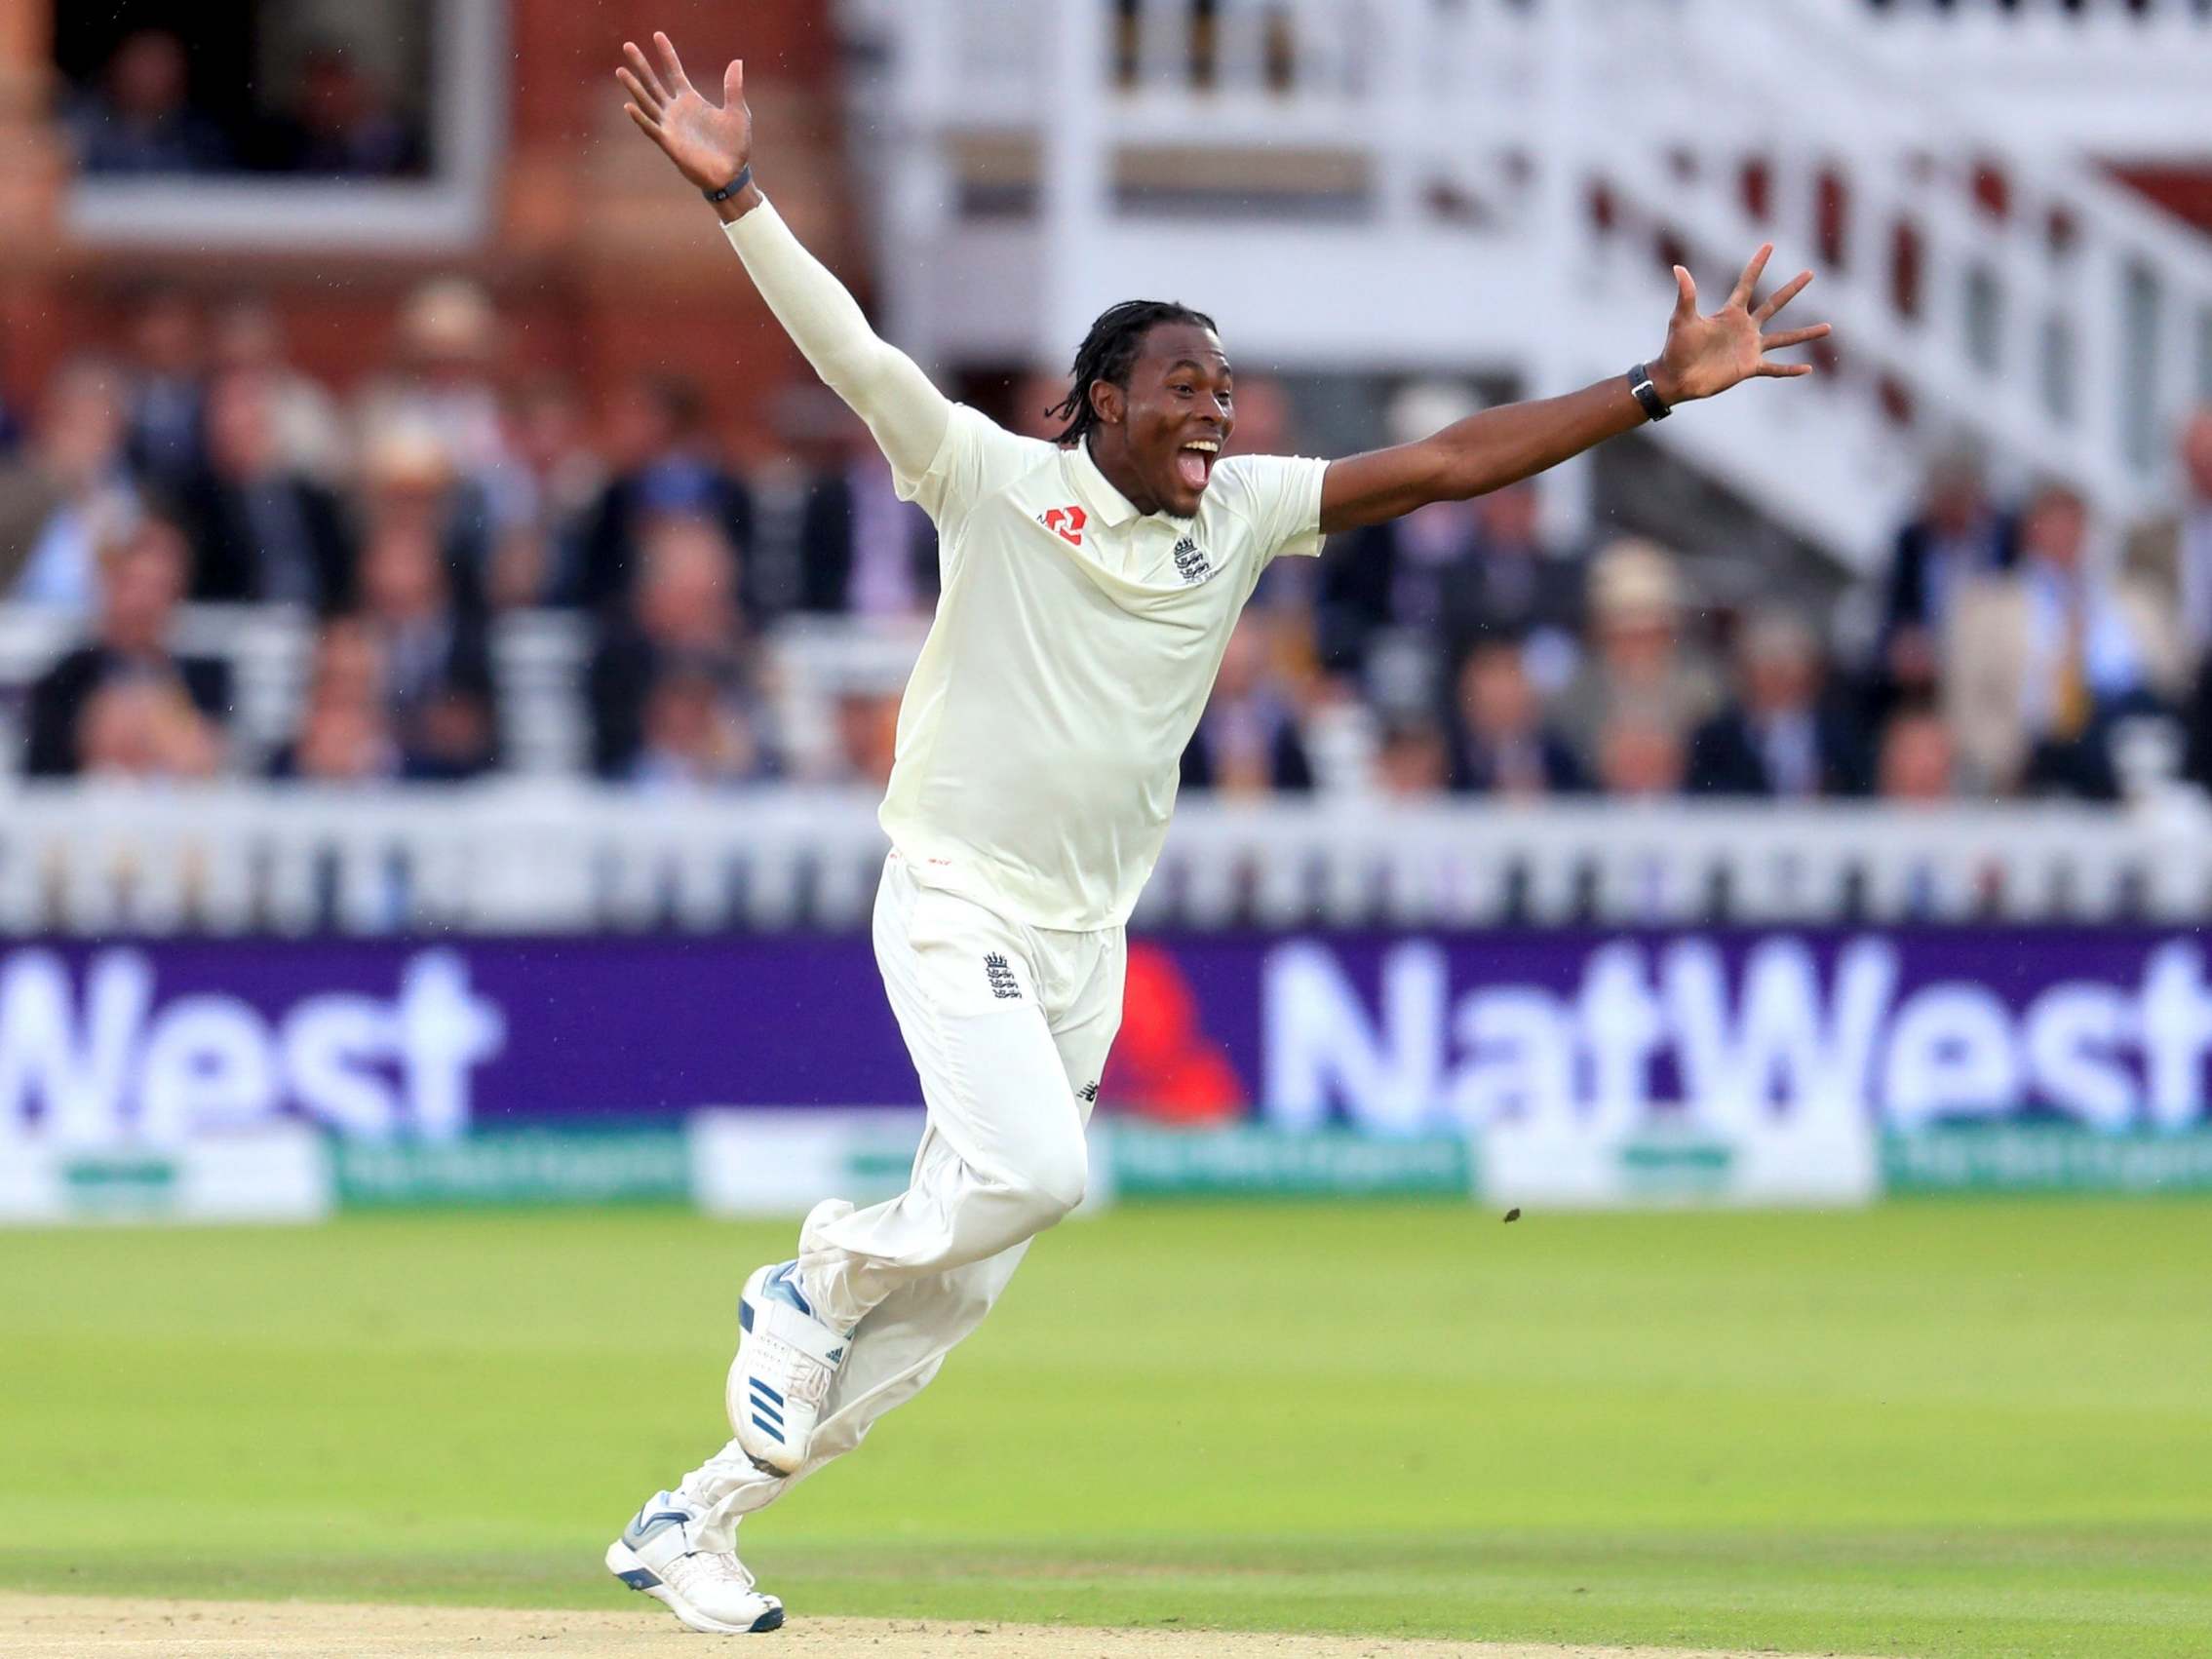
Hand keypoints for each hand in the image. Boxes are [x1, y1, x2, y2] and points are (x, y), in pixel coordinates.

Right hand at [617, 32, 750, 196]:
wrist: (733, 174)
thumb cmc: (735, 146)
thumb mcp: (738, 112)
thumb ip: (733, 88)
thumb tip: (737, 62)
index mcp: (691, 101)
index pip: (674, 72)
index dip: (667, 54)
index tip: (657, 35)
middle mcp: (676, 111)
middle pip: (654, 83)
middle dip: (641, 65)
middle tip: (628, 46)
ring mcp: (671, 126)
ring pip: (647, 102)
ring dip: (634, 88)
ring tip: (621, 71)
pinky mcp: (669, 144)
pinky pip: (652, 128)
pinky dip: (641, 118)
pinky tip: (630, 106)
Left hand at [1650, 244, 1829, 404]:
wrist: (1676, 378)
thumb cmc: (1676, 348)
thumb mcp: (1682, 319)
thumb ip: (1686, 294)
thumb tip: (1678, 267)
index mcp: (1730, 313)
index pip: (1748, 283)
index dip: (1757, 264)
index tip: (1769, 244)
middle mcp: (1744, 327)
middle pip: (1774, 303)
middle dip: (1792, 288)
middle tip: (1810, 273)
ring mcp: (1749, 347)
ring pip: (1784, 337)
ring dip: (1806, 333)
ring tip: (1829, 327)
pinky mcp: (1749, 367)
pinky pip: (1775, 368)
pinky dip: (1790, 369)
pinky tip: (1808, 369)